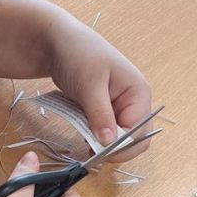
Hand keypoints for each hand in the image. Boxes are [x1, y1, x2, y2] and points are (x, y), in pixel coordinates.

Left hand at [43, 8, 152, 160]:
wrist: (56, 42)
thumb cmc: (78, 54)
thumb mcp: (89, 84)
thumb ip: (100, 114)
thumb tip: (109, 143)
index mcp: (138, 93)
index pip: (139, 133)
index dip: (121, 146)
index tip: (98, 152)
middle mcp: (134, 103)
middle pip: (134, 140)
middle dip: (115, 150)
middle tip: (91, 153)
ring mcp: (119, 108)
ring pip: (119, 140)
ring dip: (104, 147)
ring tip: (85, 147)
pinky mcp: (105, 112)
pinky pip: (106, 134)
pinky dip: (96, 141)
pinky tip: (84, 141)